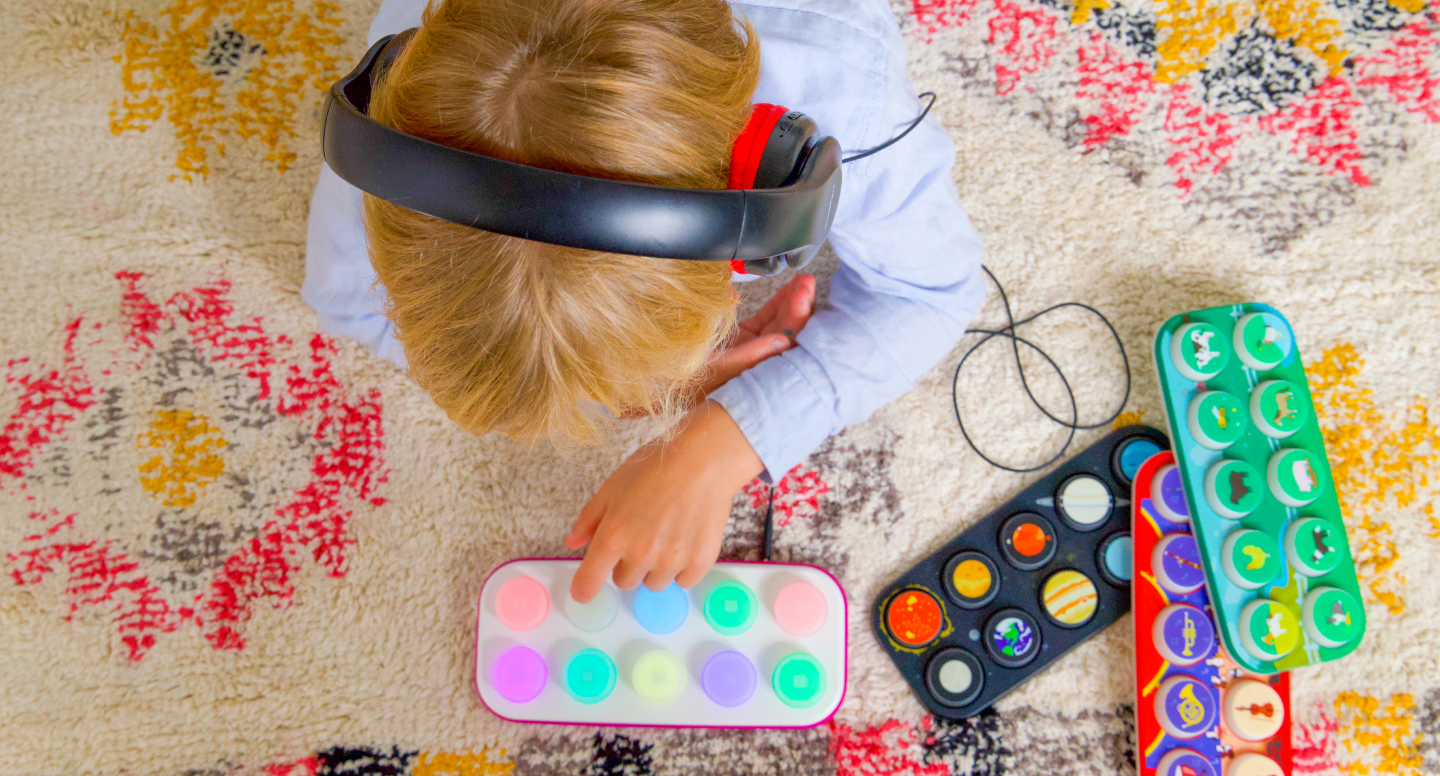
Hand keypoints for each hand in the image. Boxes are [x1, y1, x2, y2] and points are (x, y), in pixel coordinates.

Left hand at [565, 401, 763, 602]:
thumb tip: (573, 542)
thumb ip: (589, 519)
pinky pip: (683, 581)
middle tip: (642, 536)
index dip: (584, 589)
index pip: (589, 581)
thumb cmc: (655, 469)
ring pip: (654, 583)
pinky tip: (686, 539)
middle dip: (628, 564)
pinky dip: (682, 567)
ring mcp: (671, 561)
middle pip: (624, 582)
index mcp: (613, 536)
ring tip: (668, 534)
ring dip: (656, 567)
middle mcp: (640, 554)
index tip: (584, 591)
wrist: (703, 460)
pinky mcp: (699, 562)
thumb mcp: (612, 488)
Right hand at [696, 274, 816, 398]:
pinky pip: (765, 320)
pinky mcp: (742, 339)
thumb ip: (751, 355)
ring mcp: (753, 348)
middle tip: (806, 281)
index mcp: (760, 371)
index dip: (798, 316)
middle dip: (799, 304)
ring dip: (790, 301)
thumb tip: (783, 342)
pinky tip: (786, 290)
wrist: (664, 382)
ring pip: (779, 323)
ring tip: (802, 280)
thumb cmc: (688, 381)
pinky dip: (775, 304)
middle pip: (788, 330)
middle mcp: (761, 360)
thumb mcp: (720, 369)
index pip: (788, 341)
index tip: (804, 293)